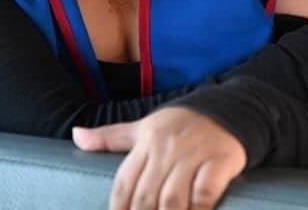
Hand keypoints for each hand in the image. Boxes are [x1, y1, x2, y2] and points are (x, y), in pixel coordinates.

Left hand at [72, 107, 244, 209]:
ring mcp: (194, 154)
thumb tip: (76, 135)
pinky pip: (204, 193)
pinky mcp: (220, 160)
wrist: (231, 107)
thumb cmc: (183, 123)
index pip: (123, 185)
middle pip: (145, 197)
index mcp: (146, 142)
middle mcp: (168, 148)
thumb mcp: (146, 127)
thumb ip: (111, 136)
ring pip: (172, 199)